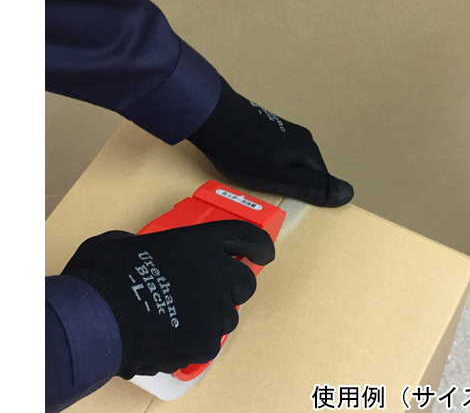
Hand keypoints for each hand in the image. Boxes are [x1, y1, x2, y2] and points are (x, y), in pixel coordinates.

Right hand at [61, 220, 274, 378]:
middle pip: (246, 282)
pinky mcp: (205, 342)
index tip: (262, 254)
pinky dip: (195, 341)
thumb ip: (145, 244)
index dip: (260, 246)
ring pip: (228, 316)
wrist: (96, 320)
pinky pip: (209, 342)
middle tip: (210, 291)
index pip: (249, 238)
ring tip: (182, 319)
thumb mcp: (121, 242)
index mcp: (201, 243)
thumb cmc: (105, 274)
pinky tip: (171, 338)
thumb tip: (138, 251)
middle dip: (233, 286)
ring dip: (212, 316)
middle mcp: (217, 274)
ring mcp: (214, 310)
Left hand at [188, 78, 353, 206]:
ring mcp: (284, 130)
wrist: (213, 117)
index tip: (282, 201)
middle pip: (304, 171)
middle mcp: (302, 138)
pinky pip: (275, 152)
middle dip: (290, 184)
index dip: (303, 196)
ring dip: (277, 173)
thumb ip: (313, 187)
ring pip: (289, 162)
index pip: (319, 183)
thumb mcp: (280, 178)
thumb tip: (350, 194)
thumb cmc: (246, 154)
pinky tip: (248, 164)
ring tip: (255, 179)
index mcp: (309, 151)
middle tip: (267, 193)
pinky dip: (266, 162)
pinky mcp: (267, 126)